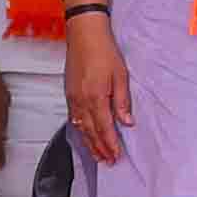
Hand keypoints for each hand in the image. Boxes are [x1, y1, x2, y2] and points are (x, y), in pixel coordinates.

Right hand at [65, 16, 131, 164]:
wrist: (84, 34)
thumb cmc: (104, 51)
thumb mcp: (120, 76)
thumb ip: (122, 101)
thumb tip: (127, 122)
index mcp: (96, 97)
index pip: (104, 128)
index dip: (110, 144)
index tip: (117, 156)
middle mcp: (81, 101)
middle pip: (91, 132)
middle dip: (100, 149)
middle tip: (109, 162)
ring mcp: (73, 98)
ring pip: (81, 127)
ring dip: (89, 143)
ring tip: (98, 155)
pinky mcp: (69, 93)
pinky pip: (74, 118)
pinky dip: (80, 130)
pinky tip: (85, 135)